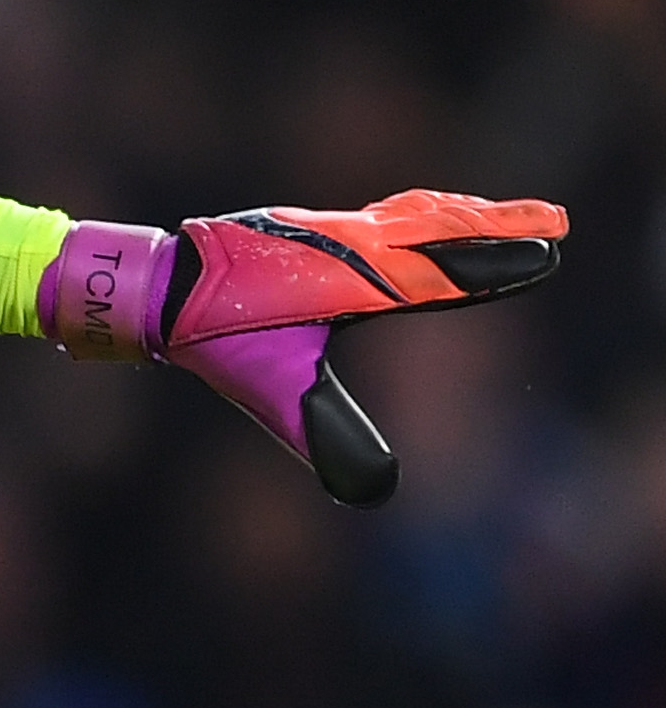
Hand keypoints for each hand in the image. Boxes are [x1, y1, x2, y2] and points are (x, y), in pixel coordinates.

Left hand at [41, 191, 565, 506]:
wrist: (155, 286)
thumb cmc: (213, 337)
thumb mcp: (273, 393)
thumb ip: (327, 435)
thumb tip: (375, 494)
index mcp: (350, 279)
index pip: (440, 272)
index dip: (496, 264)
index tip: (550, 255)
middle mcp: (343, 243)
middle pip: (434, 231)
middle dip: (495, 228)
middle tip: (552, 221)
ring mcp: (322, 230)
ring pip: (406, 217)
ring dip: (457, 217)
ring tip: (499, 214)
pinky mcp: (302, 230)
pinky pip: (378, 216)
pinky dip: (415, 215)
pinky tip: (416, 221)